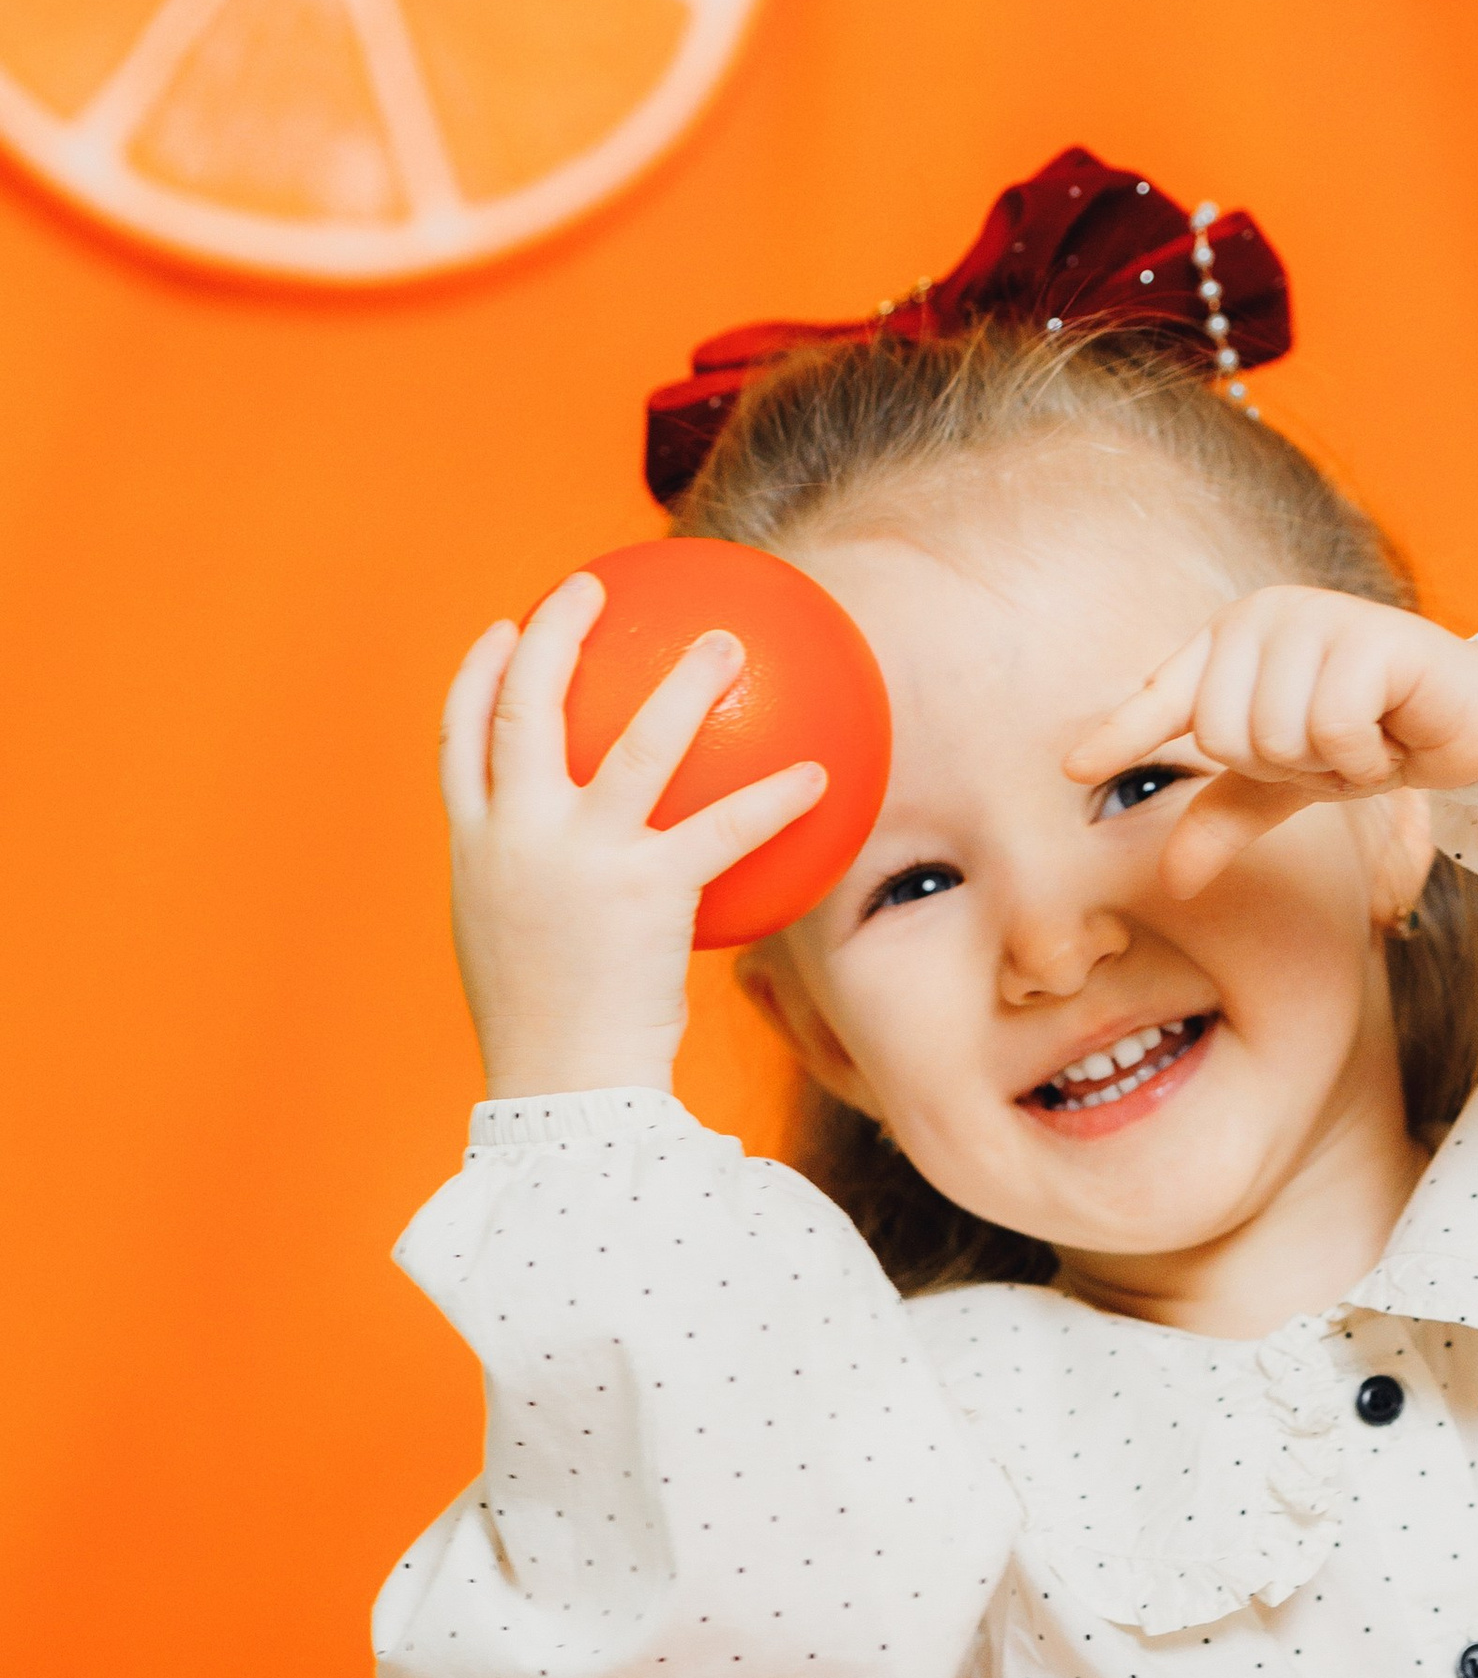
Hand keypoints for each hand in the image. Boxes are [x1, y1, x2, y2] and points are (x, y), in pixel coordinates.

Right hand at [438, 573, 825, 1097]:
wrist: (558, 1088)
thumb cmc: (546, 1030)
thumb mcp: (510, 944)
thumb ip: (532, 890)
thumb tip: (577, 870)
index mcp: (474, 849)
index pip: (459, 738)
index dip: (477, 675)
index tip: (502, 631)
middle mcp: (516, 837)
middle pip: (526, 706)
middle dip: (556, 635)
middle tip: (589, 589)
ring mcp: (578, 858)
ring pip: (633, 742)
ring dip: (684, 684)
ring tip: (725, 643)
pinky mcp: (645, 891)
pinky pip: (722, 828)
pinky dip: (774, 800)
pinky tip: (818, 777)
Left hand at [1065, 588, 1477, 898]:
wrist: (1466, 724)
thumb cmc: (1368, 738)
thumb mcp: (1285, 787)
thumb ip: (1225, 820)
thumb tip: (1172, 880)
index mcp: (1234, 643)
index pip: (1164, 697)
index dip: (1120, 735)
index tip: (1071, 769)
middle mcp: (1265, 617)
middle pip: (1223, 734)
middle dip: (1283, 769)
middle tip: (1331, 752)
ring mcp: (1316, 619)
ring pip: (1274, 734)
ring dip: (1326, 766)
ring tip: (1361, 742)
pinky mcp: (1368, 637)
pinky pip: (1329, 727)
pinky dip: (1361, 758)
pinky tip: (1388, 739)